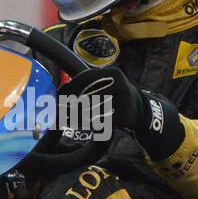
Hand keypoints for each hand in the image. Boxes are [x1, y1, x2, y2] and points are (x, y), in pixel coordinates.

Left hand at [58, 66, 183, 158]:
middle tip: (63, 113)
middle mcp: (119, 83)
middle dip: (72, 105)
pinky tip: (85, 125)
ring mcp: (122, 99)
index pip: (85, 78)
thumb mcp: (101, 85)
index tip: (59, 97)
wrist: (138, 110)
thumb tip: (59, 91)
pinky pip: (101, 120)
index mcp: (111, 73)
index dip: (70, 87)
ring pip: (92, 109)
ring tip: (72, 120)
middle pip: (87, 95)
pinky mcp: (123, 115)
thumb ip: (82, 85)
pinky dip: (90, 124)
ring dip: (79, 117)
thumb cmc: (113, 96)